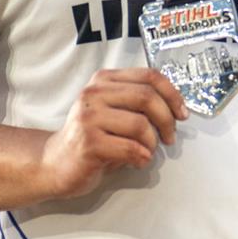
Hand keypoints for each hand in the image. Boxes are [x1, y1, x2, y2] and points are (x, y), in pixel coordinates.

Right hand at [39, 68, 186, 196]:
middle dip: (167, 120)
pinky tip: (138, 160)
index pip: (149, 76)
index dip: (172, 94)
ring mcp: (88, 117)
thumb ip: (138, 102)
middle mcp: (94, 94)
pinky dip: (142, 157)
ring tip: (146, 151)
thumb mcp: (114, 111)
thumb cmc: (91, 138)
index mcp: (104, 80)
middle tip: (170, 136)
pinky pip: (130, 148)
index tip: (182, 113)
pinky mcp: (88, 142)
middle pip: (147, 97)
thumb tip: (176, 108)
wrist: (55, 163)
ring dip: (152, 142)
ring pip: (140, 124)